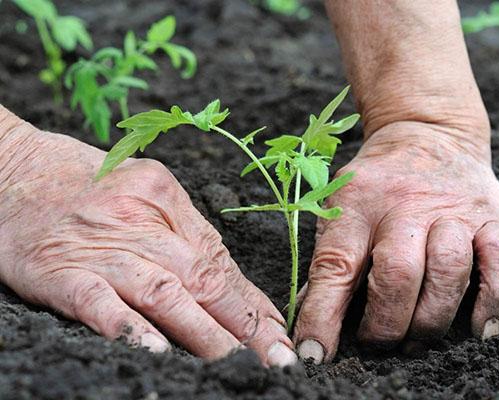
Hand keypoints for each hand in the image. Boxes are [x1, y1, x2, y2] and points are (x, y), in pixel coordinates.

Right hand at [0, 116, 295, 366]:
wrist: (10, 167)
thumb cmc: (83, 184)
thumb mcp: (143, 192)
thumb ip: (183, 236)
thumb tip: (230, 288)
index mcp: (165, 197)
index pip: (219, 258)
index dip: (251, 300)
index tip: (276, 331)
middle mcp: (139, 218)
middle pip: (202, 277)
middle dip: (243, 324)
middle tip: (274, 357)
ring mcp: (100, 245)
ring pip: (164, 292)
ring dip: (203, 333)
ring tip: (233, 363)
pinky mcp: (59, 269)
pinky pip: (99, 302)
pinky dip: (129, 328)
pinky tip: (156, 351)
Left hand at [293, 121, 498, 362]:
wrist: (427, 133)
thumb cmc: (377, 184)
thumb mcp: (341, 207)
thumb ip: (330, 261)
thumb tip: (313, 322)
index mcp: (357, 204)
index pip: (336, 265)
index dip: (323, 315)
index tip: (316, 353)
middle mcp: (406, 206)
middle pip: (398, 274)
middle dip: (386, 324)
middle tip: (378, 343)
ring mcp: (453, 210)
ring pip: (449, 272)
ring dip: (431, 320)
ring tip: (417, 339)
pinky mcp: (492, 216)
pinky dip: (495, 302)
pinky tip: (479, 329)